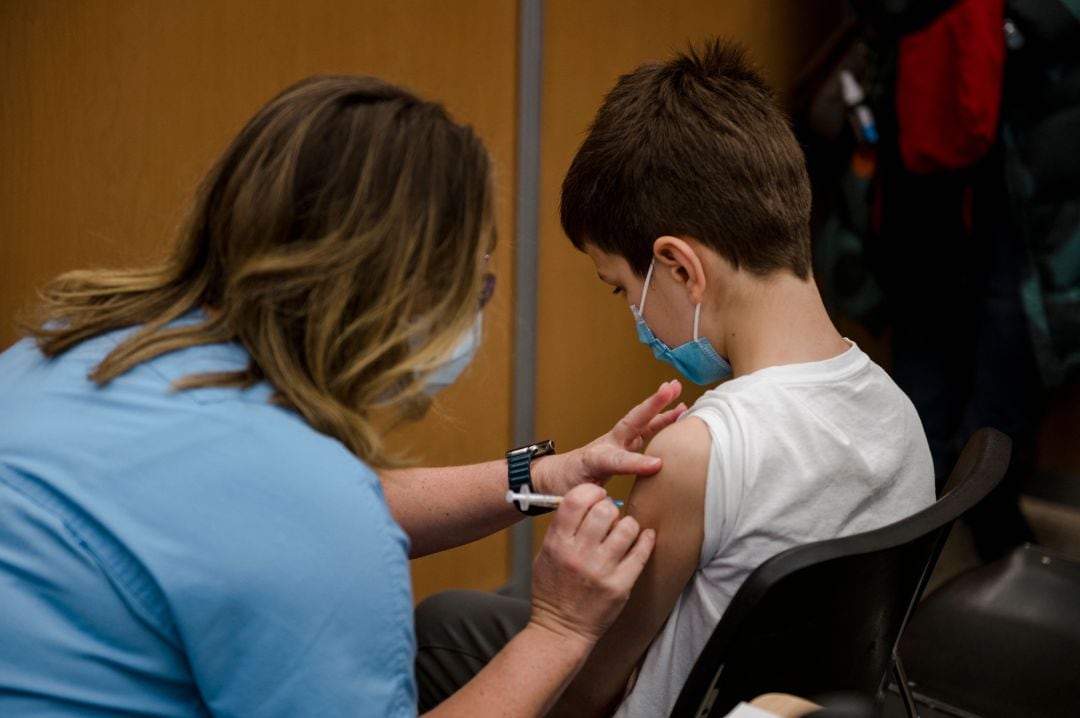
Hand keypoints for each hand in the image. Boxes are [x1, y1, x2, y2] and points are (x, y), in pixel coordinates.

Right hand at [529, 484, 655, 645]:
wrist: (560, 630)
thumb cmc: (552, 590)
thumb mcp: (545, 554)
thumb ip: (563, 528)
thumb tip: (588, 501)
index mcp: (557, 543)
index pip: (576, 500)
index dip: (591, 492)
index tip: (597, 496)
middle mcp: (579, 555)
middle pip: (604, 510)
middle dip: (610, 509)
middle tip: (610, 518)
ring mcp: (601, 571)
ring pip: (627, 528)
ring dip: (628, 526)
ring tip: (623, 532)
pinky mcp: (620, 585)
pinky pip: (641, 552)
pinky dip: (645, 540)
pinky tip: (644, 538)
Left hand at [536, 380, 686, 494]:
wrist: (557, 475)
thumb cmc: (567, 486)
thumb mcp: (577, 496)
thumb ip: (595, 500)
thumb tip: (616, 516)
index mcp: (595, 460)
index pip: (617, 459)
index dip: (636, 462)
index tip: (657, 465)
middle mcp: (608, 445)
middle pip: (631, 423)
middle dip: (650, 406)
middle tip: (669, 389)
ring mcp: (617, 441)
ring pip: (641, 421)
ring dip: (660, 406)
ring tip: (678, 390)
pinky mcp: (625, 443)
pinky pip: (646, 428)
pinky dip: (663, 419)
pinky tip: (680, 411)